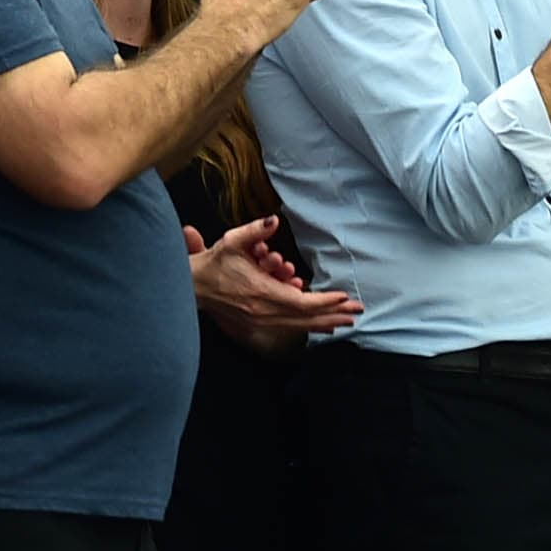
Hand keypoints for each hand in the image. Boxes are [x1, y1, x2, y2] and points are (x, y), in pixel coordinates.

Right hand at [185, 215, 363, 347]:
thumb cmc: (214, 263)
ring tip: (346, 321)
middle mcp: (264, 312)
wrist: (193, 287)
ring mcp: (260, 322)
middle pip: (306, 318)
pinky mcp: (257, 326)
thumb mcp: (233, 241)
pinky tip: (323, 327)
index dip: (325, 301)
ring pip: (300, 326)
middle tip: (357, 313)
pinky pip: (289, 329)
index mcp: (261, 293)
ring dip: (324, 324)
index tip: (345, 297)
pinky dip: (309, 327)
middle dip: (334, 315)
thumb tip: (274, 221)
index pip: (301, 302)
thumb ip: (256, 231)